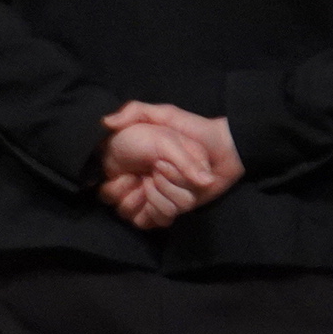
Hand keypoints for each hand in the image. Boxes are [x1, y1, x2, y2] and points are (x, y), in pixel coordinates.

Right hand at [98, 102, 241, 228]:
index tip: (132, 174)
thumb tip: (106, 122)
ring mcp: (154, 197)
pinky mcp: (171, 209)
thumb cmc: (193, 130)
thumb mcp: (163, 115)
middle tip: (154, 177)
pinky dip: (162, 214)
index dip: (119, 186)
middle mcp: (138, 182)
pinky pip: (154, 222)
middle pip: (122, 206)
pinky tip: (173, 203)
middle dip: (141, 192)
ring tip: (170, 186)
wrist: (226, 149)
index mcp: (129, 163)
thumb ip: (135, 112)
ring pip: (139, 215)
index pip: (108, 189)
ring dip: (158, 201)